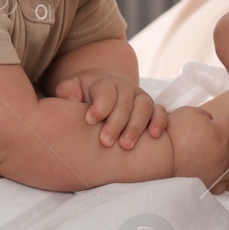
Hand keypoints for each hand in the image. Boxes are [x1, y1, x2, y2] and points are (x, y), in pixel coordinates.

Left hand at [51, 70, 168, 149]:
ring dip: (136, 127)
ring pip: (144, 108)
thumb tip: (72, 99)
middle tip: (105, 142)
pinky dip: (160, 122)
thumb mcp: (72, 87)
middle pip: (124, 104)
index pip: (105, 92)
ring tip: (126, 146)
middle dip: (115, 124)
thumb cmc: (85, 94)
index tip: (90, 120)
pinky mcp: (152, 107)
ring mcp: (140, 97)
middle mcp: (125, 89)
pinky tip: (154, 135)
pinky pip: (160, 111)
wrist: (106, 88)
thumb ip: (68, 90)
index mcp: (104, 83)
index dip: (99, 106)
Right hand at [166, 106, 228, 193]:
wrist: (158, 158)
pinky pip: (223, 181)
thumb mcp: (188, 112)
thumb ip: (205, 115)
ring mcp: (220, 171)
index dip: (224, 124)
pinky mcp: (213, 185)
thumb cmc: (171, 134)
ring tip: (206, 157)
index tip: (214, 126)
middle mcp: (224, 153)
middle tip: (207, 141)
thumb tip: (211, 121)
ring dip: (223, 159)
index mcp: (220, 133)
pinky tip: (207, 171)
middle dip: (224, 141)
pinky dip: (218, 176)